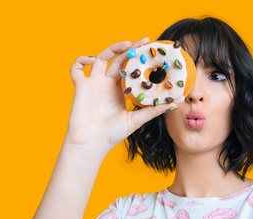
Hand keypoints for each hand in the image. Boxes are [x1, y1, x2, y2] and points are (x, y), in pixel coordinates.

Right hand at [65, 38, 177, 153]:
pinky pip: (76, 68)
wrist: (92, 143)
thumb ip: (154, 110)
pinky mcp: (80, 86)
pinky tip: (93, 60)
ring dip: (112, 48)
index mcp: (119, 91)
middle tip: (144, 41)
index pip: (130, 70)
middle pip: (118, 60)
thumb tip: (176, 103)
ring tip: (127, 44)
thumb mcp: (137, 119)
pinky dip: (81, 60)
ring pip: (100, 58)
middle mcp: (106, 84)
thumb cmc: (113, 134)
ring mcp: (93, 84)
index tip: (151, 51)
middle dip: (130, 49)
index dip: (139, 60)